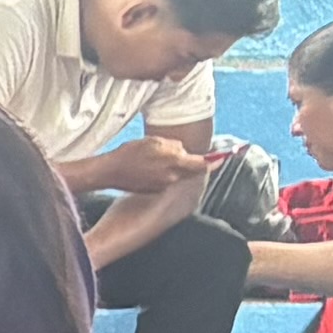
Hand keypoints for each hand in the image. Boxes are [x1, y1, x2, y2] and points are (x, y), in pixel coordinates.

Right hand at [92, 132, 209, 199]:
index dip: (214, 161)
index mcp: (174, 162)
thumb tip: (183, 152)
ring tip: (152, 159)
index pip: (202, 164)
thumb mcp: (154, 142)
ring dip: (171, 167)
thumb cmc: (130, 153)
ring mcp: (163, 186)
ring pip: (176, 174)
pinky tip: (145, 167)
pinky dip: (160, 173)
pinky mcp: (153, 190)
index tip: (223, 158)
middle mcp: (172, 177)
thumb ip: (174, 146)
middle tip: (174, 153)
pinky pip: (164, 180)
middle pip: (189, 170)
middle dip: (187, 162)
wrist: (109, 171)